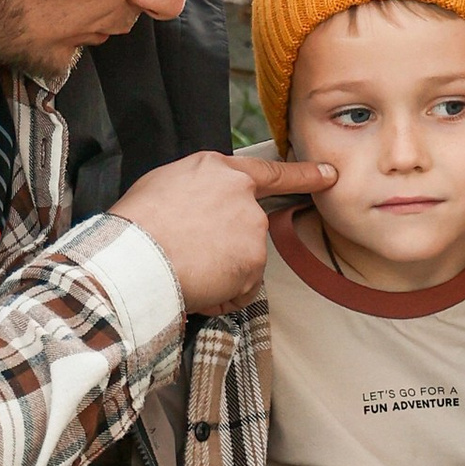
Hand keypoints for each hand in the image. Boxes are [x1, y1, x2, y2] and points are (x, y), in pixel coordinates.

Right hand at [115, 150, 333, 313]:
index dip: (303, 175)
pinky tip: (196, 285)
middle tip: (187, 254)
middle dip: (226, 247)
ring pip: (243, 261)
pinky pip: (240, 289)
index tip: (329, 175)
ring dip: (220, 272)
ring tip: (184, 267)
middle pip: (248, 228)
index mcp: (219, 170)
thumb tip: (202, 208)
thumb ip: (198, 190)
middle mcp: (243, 195)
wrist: (135, 256)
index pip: (270, 173)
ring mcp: (252, 228)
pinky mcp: (253, 262)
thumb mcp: (164, 185)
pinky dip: (221, 295)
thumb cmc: (136, 224)